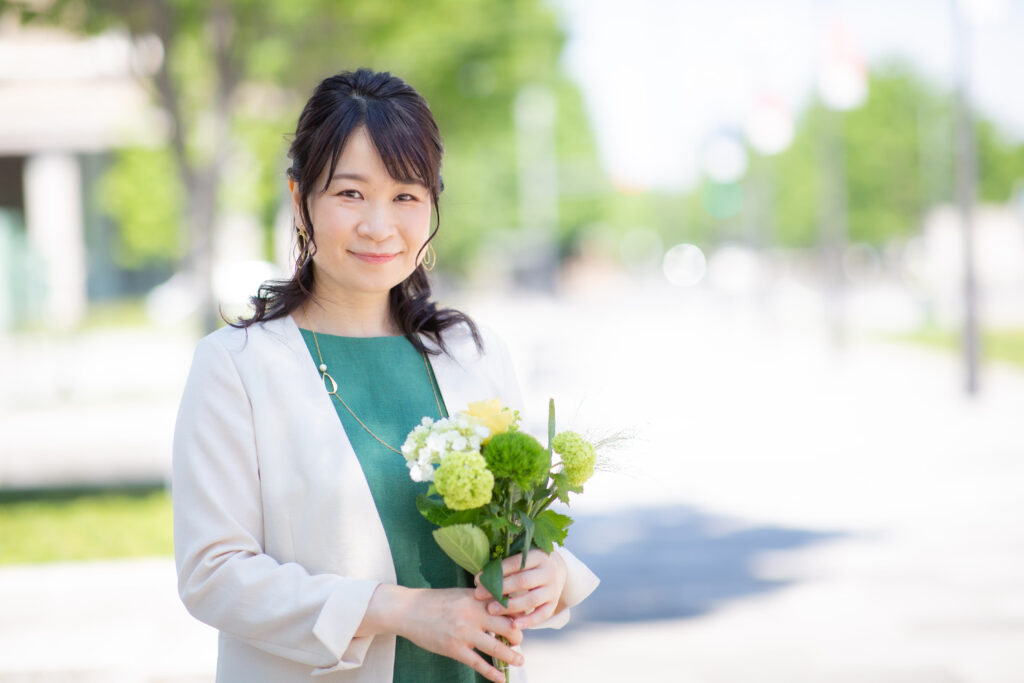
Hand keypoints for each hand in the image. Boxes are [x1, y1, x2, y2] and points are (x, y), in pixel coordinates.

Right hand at [394, 587, 523, 682]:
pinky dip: (492, 672)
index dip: (519, 614)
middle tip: (519, 640)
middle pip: (507, 626)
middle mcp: (473, 614)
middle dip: (518, 635)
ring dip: (511, 656)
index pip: (506, 605)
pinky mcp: (454, 649)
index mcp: (476, 598)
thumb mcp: (461, 594)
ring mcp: (464, 633)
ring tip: (520, 660)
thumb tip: (501, 607)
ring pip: (496, 647)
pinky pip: (478, 663)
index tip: (525, 620)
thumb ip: (480, 600)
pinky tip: (501, 678)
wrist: (408, 610)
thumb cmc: (435, 601)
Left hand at [474, 550, 567, 628]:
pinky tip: (513, 625)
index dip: (496, 572)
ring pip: (531, 600)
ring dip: (509, 606)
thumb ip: (505, 564)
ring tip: (491, 610)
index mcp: (539, 556)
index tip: (478, 579)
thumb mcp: (521, 558)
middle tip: (479, 595)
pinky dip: (527, 621)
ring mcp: (553, 589)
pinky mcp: (553, 604)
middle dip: (499, 589)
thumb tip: (479, 578)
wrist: (554, 571)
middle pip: (523, 582)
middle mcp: (549, 572)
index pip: (516, 564)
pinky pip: (541, 615)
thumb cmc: (528, 564)